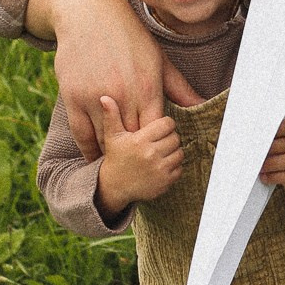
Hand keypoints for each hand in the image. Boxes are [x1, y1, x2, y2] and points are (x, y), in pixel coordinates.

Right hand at [39, 0, 199, 156]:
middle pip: (132, 138)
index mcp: (147, 87)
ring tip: (119, 165)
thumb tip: (204, 104)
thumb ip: (179, 88)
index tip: (155, 149)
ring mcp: (96, 97)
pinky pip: (82, 133)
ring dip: (112, 154)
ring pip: (106, 139)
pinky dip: (89, 149)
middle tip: (139, 165)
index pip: (155, 129)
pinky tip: (95, 157)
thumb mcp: (158, 60)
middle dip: (136, 151)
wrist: (90, 15)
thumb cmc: (129, 38)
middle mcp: (122, 95)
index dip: (155, 142)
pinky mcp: (74, 97)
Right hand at [92, 99, 182, 216]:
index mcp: (140, 140)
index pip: (167, 124)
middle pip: (175, 138)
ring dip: (173, 152)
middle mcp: (151, 154)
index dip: (165, 124)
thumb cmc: (116, 158)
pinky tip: (162, 165)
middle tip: (160, 141)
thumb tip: (104, 97)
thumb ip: (112, 116)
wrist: (115, 187)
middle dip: (169, 138)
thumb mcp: (112, 136)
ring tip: (161, 152)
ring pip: (180, 153)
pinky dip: (174, 167)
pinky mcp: (165, 181)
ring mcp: (159, 169)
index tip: (158, 129)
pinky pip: (180, 168)